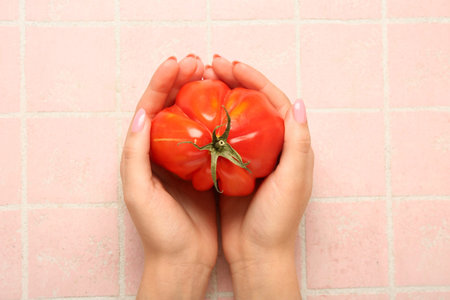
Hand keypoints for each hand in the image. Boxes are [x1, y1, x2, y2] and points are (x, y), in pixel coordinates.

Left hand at [120, 54, 217, 299]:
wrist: (184, 259)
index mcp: (142, 153)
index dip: (161, 83)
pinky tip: (228, 107)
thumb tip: (141, 114)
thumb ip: (134, 154)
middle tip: (198, 62)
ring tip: (213, 76)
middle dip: (181, 81)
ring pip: (190, 117)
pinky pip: (209, 135)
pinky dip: (216, 118)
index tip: (177, 63)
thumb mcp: (139, 193)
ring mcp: (184, 158)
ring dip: (200, 94)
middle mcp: (161, 151)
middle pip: (169, 107)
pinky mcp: (203, 168)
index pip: (149, 108)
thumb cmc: (159, 230)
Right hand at [205, 56, 313, 299]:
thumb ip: (297, 143)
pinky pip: (222, 138)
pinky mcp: (233, 168)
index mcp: (291, 144)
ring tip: (201, 83)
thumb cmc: (279, 220)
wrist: (258, 253)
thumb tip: (298, 103)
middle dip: (235, 82)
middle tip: (211, 66)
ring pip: (235, 118)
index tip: (232, 65)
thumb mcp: (292, 181)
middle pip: (253, 104)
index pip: (274, 100)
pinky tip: (195, 116)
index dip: (254, 79)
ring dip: (220, 98)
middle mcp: (273, 146)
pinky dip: (210, 123)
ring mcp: (251, 156)